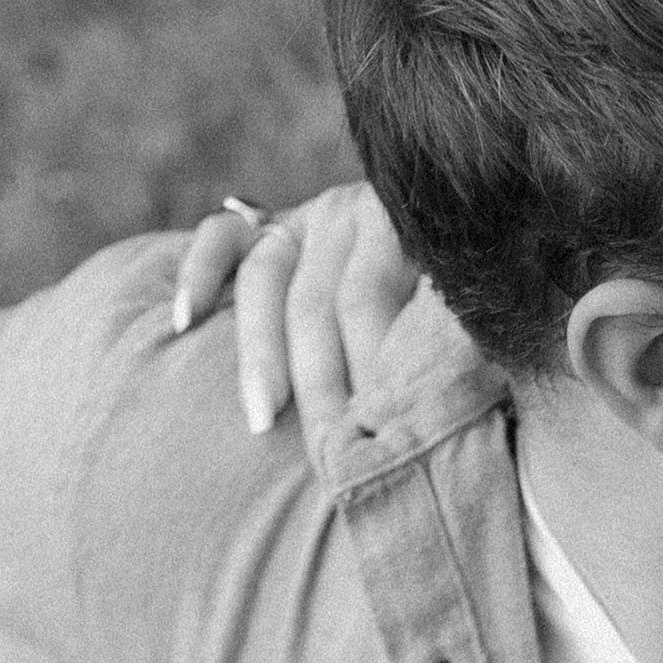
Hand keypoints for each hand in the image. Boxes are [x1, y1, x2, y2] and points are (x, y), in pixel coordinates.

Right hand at [158, 180, 463, 439]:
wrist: (450, 246)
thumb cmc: (467, 323)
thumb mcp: (477, 327)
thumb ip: (467, 349)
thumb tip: (471, 407)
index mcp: (417, 228)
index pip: (377, 302)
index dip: (373, 369)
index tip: (375, 434)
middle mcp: (358, 211)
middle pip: (323, 300)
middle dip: (323, 383)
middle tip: (326, 452)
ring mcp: (307, 215)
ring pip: (267, 279)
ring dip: (261, 354)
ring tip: (264, 419)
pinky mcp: (262, 224)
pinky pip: (219, 238)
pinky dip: (198, 273)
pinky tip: (185, 322)